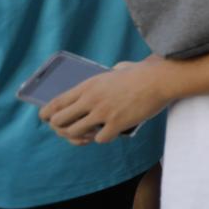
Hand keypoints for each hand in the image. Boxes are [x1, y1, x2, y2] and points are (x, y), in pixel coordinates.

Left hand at [39, 57, 170, 144]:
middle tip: (72, 130)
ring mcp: (103, 113)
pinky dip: (103, 138)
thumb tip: (116, 69)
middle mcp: (91, 100)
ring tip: (90, 134)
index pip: (55, 103)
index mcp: (88, 86)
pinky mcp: (117, 124)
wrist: (161, 79)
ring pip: (75, 133)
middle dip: (61, 129)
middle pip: (59, 121)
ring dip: (81, 137)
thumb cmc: (144, 73)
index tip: (48, 120)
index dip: (47, 115)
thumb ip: (112, 72)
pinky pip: (99, 139)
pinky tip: (110, 133)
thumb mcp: (120, 68)